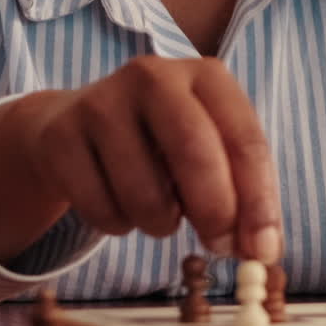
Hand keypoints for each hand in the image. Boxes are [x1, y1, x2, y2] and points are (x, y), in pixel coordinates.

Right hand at [0, 55, 281, 267]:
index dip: (259, 202)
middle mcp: (154, 76)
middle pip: (195, 153)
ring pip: (146, 194)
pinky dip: (117, 224)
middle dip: (215, 212)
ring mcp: (102, 102)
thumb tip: (264, 250)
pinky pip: (102, 210)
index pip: (245, 139)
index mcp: (205, 75)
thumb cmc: (160, 142)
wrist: (74, 124)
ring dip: (160, 224)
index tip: (263, 251)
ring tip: (157, 207)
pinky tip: (116, 199)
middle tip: (219, 247)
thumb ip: (242, 196)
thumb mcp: (210, 151)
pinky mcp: (61, 136)